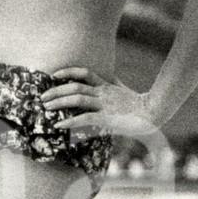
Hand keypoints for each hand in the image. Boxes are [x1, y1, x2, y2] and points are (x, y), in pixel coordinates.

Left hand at [40, 67, 157, 135]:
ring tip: (45, 108)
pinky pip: (85, 118)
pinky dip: (70, 122)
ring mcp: (105, 104)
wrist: (155, 112)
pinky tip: (59, 126)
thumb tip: (108, 80)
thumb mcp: (124, 91)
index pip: (84, 72)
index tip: (54, 75)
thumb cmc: (140, 104)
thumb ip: (114, 85)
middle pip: (75, 86)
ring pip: (77, 98)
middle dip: (56, 90)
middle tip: (42, 97)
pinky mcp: (107, 118)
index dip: (67, 72)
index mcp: (107, 86)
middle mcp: (104, 92)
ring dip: (59, 102)